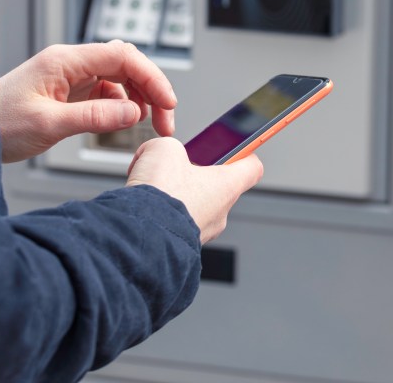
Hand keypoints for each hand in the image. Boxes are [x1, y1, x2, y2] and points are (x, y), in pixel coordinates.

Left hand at [0, 41, 176, 162]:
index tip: (167, 102)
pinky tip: (125, 122)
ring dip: (141, 97)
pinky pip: (107, 92)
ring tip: (153, 123)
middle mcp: (70, 63)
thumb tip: (134, 113)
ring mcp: (70, 77)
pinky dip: (123, 106)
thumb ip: (93, 117)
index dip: (151, 76)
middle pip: (127, 63)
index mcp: (64, 60)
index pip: (122, 56)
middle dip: (152, 87)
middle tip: (166, 120)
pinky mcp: (69, 93)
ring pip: (120, 77)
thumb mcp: (47, 125)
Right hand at [126, 138, 263, 243]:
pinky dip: (165, 214)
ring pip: (196, 206)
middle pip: (219, 186)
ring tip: (157, 188)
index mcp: (227, 186)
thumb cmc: (160, 195)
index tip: (235, 148)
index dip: (243, 154)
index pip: (252, 167)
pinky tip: (148, 207)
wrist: (139, 233)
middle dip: (198, 174)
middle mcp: (221, 212)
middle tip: (180, 166)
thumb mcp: (164, 149)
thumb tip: (163, 154)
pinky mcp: (182, 245)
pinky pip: (177, 223)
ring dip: (179, 195)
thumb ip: (171, 147)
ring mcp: (203, 232)